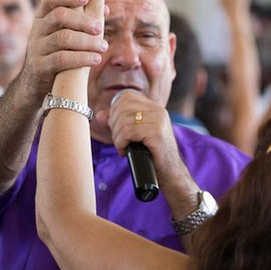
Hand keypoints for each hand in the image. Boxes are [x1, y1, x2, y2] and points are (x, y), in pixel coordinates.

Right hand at [17, 0, 108, 99]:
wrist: (35, 84)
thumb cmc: (58, 51)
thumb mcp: (69, 28)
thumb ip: (84, 5)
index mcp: (44, 16)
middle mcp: (38, 29)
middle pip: (59, 16)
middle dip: (82, 19)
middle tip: (100, 27)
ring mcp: (37, 48)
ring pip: (63, 38)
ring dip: (86, 41)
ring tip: (104, 46)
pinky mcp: (40, 67)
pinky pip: (61, 59)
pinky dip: (81, 58)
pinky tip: (96, 59)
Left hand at [107, 90, 195, 208]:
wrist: (170, 173)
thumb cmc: (152, 154)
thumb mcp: (134, 135)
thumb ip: (117, 123)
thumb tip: (100, 115)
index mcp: (154, 108)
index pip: (127, 97)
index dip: (116, 111)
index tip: (117, 127)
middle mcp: (158, 110)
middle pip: (122, 108)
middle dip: (114, 126)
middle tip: (120, 141)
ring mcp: (158, 120)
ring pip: (123, 121)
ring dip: (117, 137)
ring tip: (123, 147)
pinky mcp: (156, 133)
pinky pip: (128, 132)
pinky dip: (121, 143)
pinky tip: (125, 151)